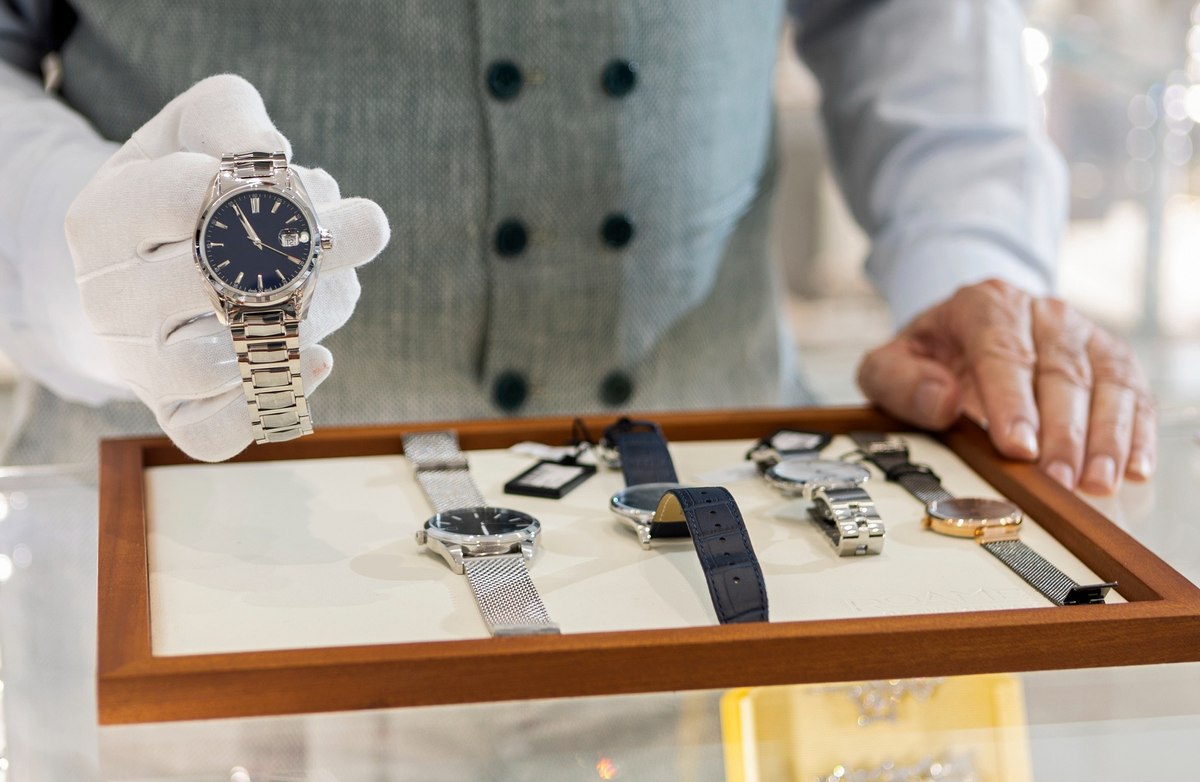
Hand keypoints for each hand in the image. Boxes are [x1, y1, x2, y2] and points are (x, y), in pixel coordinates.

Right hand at [65, 74, 390, 461]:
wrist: (136, 268)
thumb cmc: (178, 189)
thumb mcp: (193, 129)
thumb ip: (233, 118)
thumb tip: (274, 152)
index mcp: (103, 219)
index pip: (184, 197)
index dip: (259, 186)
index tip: (297, 180)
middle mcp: (110, 298)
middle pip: (212, 281)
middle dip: (308, 251)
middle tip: (364, 227)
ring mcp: (141, 363)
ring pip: (226, 357)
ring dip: (304, 319)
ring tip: (329, 286)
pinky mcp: (178, 412)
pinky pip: (215, 432)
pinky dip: (269, 404)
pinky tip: (318, 360)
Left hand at [856, 279, 1154, 494]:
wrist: (964, 331)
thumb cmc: (930, 355)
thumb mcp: (890, 364)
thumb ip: (898, 382)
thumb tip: (940, 401)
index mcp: (985, 306)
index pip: (1002, 352)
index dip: (1012, 402)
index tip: (1017, 447)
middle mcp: (1041, 314)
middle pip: (1059, 372)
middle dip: (1062, 432)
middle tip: (1058, 480)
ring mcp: (1081, 334)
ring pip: (1105, 382)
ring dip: (1105, 437)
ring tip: (1096, 484)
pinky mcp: (1110, 359)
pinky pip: (1133, 393)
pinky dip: (1136, 432)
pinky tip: (1133, 468)